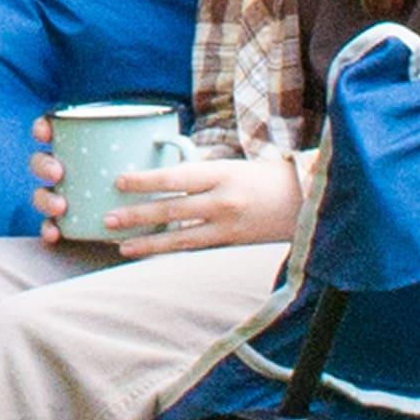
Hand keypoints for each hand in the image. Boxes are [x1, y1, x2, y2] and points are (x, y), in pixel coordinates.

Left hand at [90, 153, 302, 257]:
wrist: (311, 201)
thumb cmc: (268, 177)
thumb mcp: (233, 166)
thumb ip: (201, 173)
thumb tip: (163, 177)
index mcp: (222, 173)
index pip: (176, 176)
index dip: (145, 180)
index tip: (119, 181)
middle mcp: (224, 200)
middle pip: (172, 208)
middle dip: (137, 215)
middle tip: (107, 219)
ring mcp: (229, 226)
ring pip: (181, 236)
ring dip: (148, 241)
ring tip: (121, 246)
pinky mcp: (233, 244)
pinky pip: (196, 248)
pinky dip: (172, 251)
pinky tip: (152, 254)